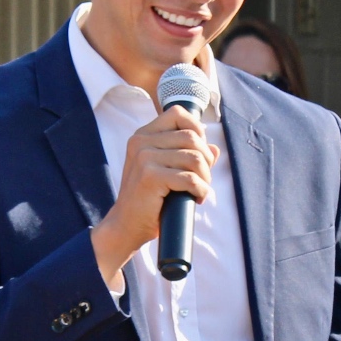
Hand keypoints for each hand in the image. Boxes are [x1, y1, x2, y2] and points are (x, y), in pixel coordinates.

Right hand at [90, 104, 220, 283]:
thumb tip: (214, 147)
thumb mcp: (168, 171)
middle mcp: (141, 141)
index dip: (197, 130)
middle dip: (205, 160)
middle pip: (192, 137)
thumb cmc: (150, 199)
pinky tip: (197, 198)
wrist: (126, 225)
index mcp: (143, 135)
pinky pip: (190, 178)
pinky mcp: (150, 176)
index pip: (178, 114)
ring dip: (205, 177)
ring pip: (194, 157)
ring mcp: (144, 157)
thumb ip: (188, 155)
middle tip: (202, 179)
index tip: (199, 152)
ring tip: (199, 190)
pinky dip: (201, 190)